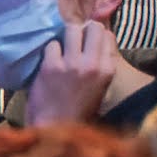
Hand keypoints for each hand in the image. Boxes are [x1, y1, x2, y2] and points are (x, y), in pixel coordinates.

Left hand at [25, 11, 123, 128]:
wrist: (54, 129)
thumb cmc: (78, 112)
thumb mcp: (100, 88)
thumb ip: (101, 64)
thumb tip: (100, 38)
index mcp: (108, 71)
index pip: (108, 36)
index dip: (96, 36)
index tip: (88, 41)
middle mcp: (93, 64)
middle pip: (93, 27)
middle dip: (83, 30)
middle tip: (74, 40)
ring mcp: (72, 64)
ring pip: (71, 29)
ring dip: (65, 37)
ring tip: (62, 49)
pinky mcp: (51, 66)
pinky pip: (51, 44)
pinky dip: (49, 52)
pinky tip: (49, 63)